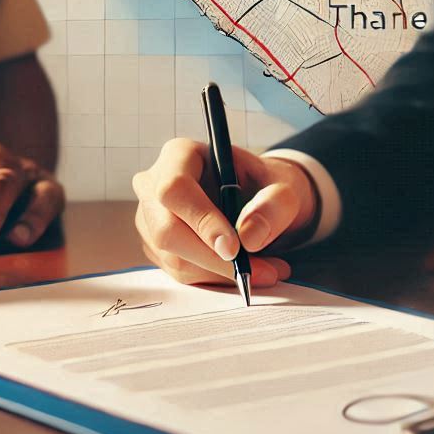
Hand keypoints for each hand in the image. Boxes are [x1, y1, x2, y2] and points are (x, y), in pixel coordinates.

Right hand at [132, 138, 318, 287]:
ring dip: (220, 274)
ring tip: (264, 271)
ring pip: (174, 258)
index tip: (234, 248)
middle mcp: (154, 184)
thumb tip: (249, 237)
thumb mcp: (283, 185)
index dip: (201, 221)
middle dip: (213, 259)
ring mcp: (150, 218)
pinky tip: (244, 270)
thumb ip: (273, 205)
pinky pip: (180, 273)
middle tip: (254, 272)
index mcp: (180, 155)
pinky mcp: (156, 247)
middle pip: (167, 230)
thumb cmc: (265, 184)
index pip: (175, 189)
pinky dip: (215, 279)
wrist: (258, 199)